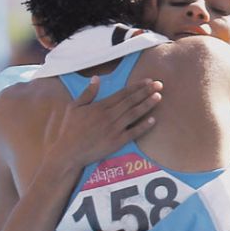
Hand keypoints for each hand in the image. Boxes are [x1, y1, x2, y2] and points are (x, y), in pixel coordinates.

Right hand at [44, 76, 162, 168]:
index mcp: (100, 106)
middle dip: (146, 92)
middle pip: (131, 101)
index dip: (136, 86)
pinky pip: (133, 133)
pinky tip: (153, 120)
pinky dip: (144, 126)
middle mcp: (109, 116)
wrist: (69, 152)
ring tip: (159, 97)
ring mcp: (114, 129)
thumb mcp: (74, 107)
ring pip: (134, 114)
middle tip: (160, 84)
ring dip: (147, 105)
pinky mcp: (116, 142)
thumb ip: (87, 93)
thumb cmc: (70, 129)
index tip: (148, 81)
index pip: (122, 93)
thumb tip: (96, 78)